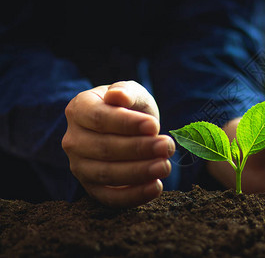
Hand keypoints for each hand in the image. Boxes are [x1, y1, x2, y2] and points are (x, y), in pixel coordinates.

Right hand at [62, 81, 174, 206]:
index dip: (127, 123)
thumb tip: (118, 96)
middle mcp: (73, 140)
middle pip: (105, 148)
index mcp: (79, 109)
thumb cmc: (129, 106)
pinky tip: (156, 187)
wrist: (128, 128)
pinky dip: (133, 196)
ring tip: (165, 166)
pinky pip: (110, 197)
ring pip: (107, 174)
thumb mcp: (131, 92)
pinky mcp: (92, 188)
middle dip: (139, 149)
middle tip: (166, 147)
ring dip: (139, 173)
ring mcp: (79, 166)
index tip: (154, 126)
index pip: (99, 118)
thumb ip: (126, 92)